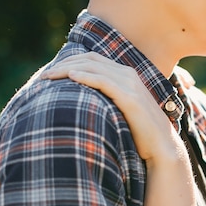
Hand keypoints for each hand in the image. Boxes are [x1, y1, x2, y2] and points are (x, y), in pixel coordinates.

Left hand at [41, 52, 184, 163]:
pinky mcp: (130, 98)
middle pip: (90, 59)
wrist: (162, 146)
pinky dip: (86, 77)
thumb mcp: (123, 109)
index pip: (93, 59)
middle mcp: (129, 75)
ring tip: (49, 77)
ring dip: (68, 69)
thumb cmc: (140, 132)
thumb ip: (108, 99)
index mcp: (127, 75)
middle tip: (44, 75)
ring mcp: (131, 85)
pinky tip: (71, 78)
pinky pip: (104, 81)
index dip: (70, 61)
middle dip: (64, 63)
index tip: (51, 72)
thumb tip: (84, 102)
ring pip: (94, 67)